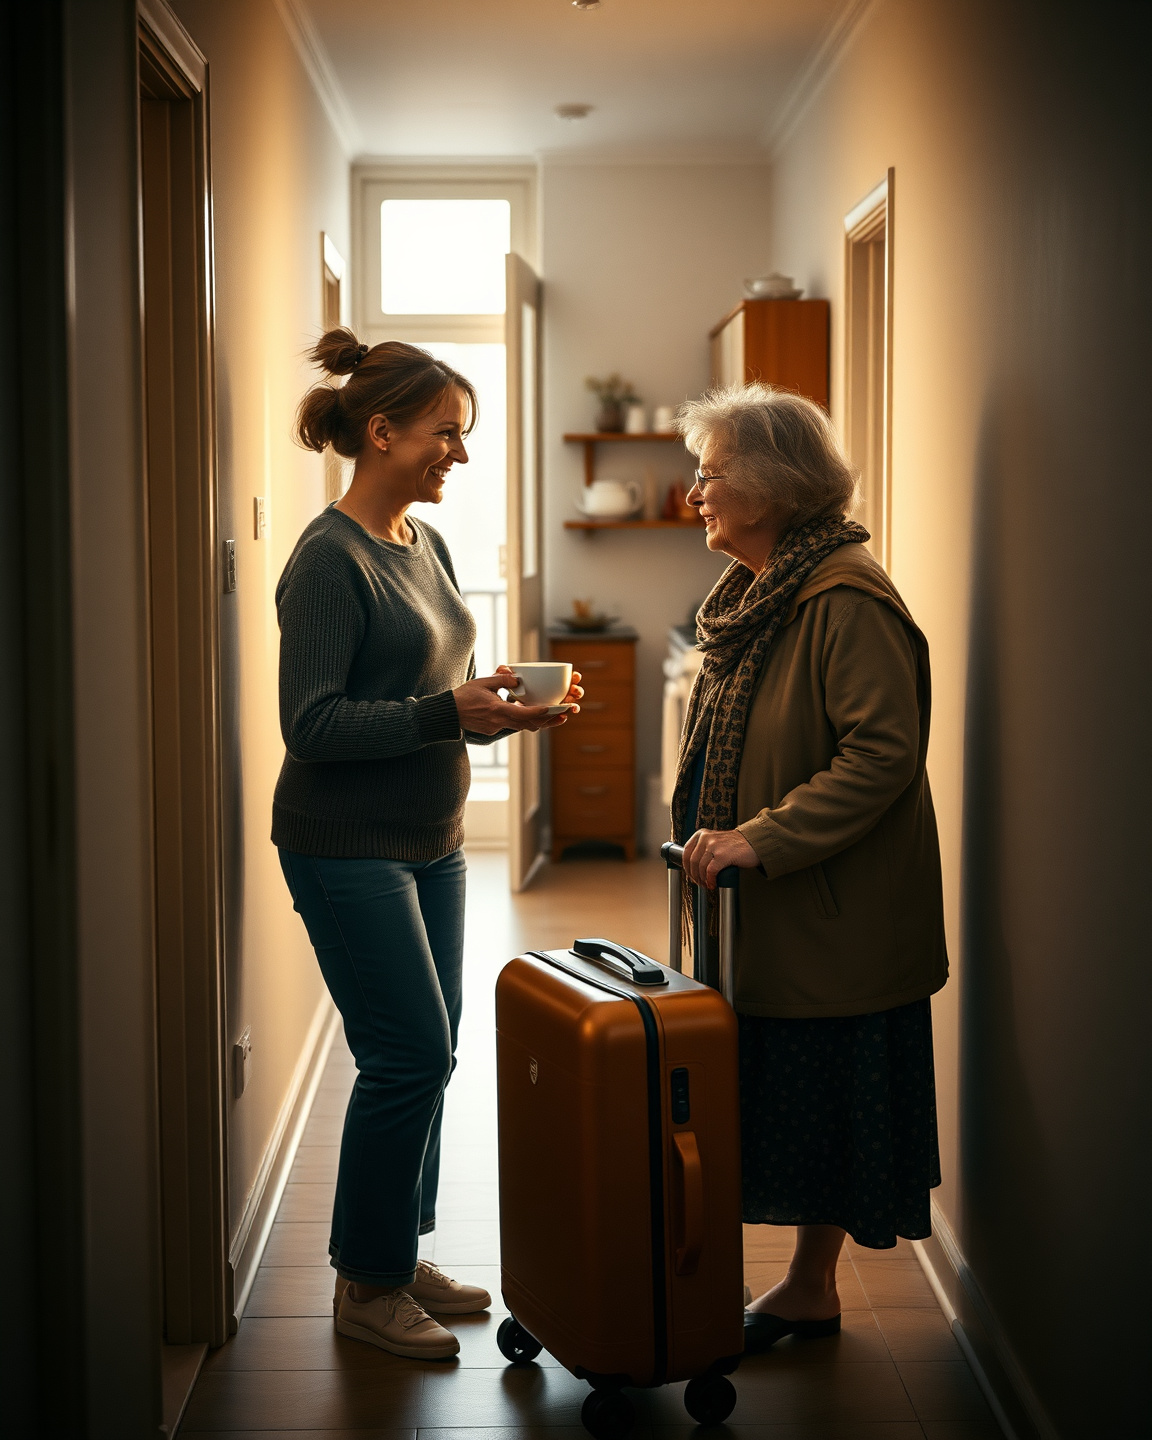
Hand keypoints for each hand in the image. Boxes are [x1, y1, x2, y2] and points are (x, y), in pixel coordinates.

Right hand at [452, 670, 582, 735]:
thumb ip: (501, 679)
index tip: (552, 708)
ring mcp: (496, 728)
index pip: (522, 714)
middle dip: (547, 720)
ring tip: (554, 716)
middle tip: (564, 715)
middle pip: (528, 724)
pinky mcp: (494, 729)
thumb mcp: (482, 682)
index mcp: (496, 710)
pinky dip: (525, 721)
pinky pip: (513, 725)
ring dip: (538, 722)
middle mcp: (499, 722)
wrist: (448, 714)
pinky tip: (533, 714)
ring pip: (522, 726)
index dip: (539, 712)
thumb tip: (518, 678)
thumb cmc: (463, 696)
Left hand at [681, 827, 759, 889]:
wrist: (754, 843)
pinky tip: (713, 883)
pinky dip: (710, 880)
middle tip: (700, 883)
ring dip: (703, 880)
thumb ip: (703, 848)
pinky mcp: (723, 855)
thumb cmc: (735, 845)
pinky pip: (711, 872)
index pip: (686, 852)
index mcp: (701, 834)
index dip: (687, 868)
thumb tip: (692, 867)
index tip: (691, 875)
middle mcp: (706, 838)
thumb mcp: (715, 841)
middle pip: (692, 862)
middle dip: (695, 876)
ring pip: (700, 868)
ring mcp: (714, 846)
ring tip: (708, 884)